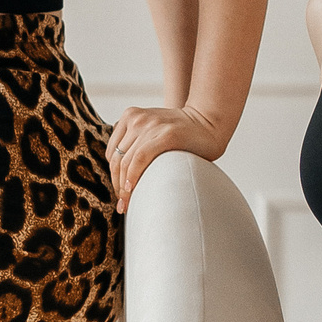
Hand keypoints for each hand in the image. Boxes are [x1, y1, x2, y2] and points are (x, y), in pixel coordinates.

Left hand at [105, 103, 225, 209]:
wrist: (209, 122)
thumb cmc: (181, 134)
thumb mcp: (152, 129)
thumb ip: (135, 141)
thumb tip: (120, 174)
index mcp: (130, 116)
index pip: (112, 152)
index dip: (113, 176)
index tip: (120, 193)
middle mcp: (137, 119)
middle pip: (117, 159)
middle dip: (117, 185)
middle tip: (122, 205)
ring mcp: (150, 125)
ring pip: (126, 161)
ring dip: (124, 187)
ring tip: (128, 204)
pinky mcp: (165, 135)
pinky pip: (140, 159)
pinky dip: (133, 176)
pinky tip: (132, 190)